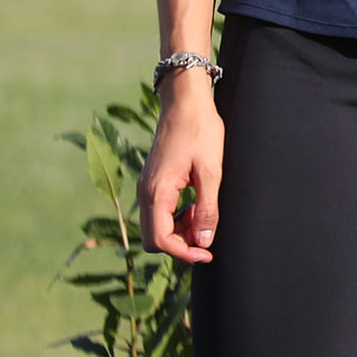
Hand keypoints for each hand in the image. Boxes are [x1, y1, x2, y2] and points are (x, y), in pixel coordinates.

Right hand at [138, 72, 224, 263]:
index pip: (160, 240)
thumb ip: (206, 208)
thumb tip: (203, 242)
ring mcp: (147, 187)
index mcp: (157, 192)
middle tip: (208, 235)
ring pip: (156, 226)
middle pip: (154, 238)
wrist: (186, 102)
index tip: (208, 254)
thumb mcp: (210, 171)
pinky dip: (176, 217)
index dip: (184, 253)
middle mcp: (146, 193)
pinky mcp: (153, 182)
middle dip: (180, 243)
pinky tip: (195, 205)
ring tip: (204, 215)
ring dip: (179, 230)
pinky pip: (159, 211)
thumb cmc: (200, 132)